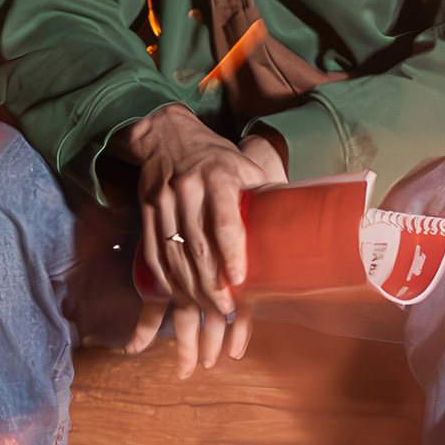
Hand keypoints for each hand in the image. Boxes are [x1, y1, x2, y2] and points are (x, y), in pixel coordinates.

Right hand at [125, 106, 286, 378]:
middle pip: (198, 245)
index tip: (239, 279)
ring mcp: (163, 200)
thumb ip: (264, 194)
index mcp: (218, 176)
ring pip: (174, 253)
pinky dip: (166, 278)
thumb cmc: (217, 156)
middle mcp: (188, 188)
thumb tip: (297, 225)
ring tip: (207, 309)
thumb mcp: (245, 165)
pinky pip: (153, 252)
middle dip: (211, 283)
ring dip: (190, 287)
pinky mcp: (147, 210)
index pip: (225, 219)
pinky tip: (178, 295)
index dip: (232, 252)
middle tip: (226, 310)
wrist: (167, 134)